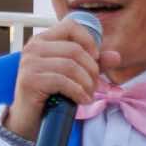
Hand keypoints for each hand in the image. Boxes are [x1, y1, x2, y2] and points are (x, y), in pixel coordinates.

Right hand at [7, 16, 123, 140]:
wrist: (29, 118)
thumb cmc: (52, 94)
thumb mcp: (75, 75)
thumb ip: (94, 63)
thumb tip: (116, 56)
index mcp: (43, 40)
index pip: (71, 26)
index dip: (89, 41)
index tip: (95, 58)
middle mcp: (33, 47)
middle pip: (75, 49)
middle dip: (92, 69)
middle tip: (95, 85)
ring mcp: (29, 63)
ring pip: (71, 66)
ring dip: (87, 83)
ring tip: (88, 94)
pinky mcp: (30, 80)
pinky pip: (63, 81)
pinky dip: (78, 92)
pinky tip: (82, 100)